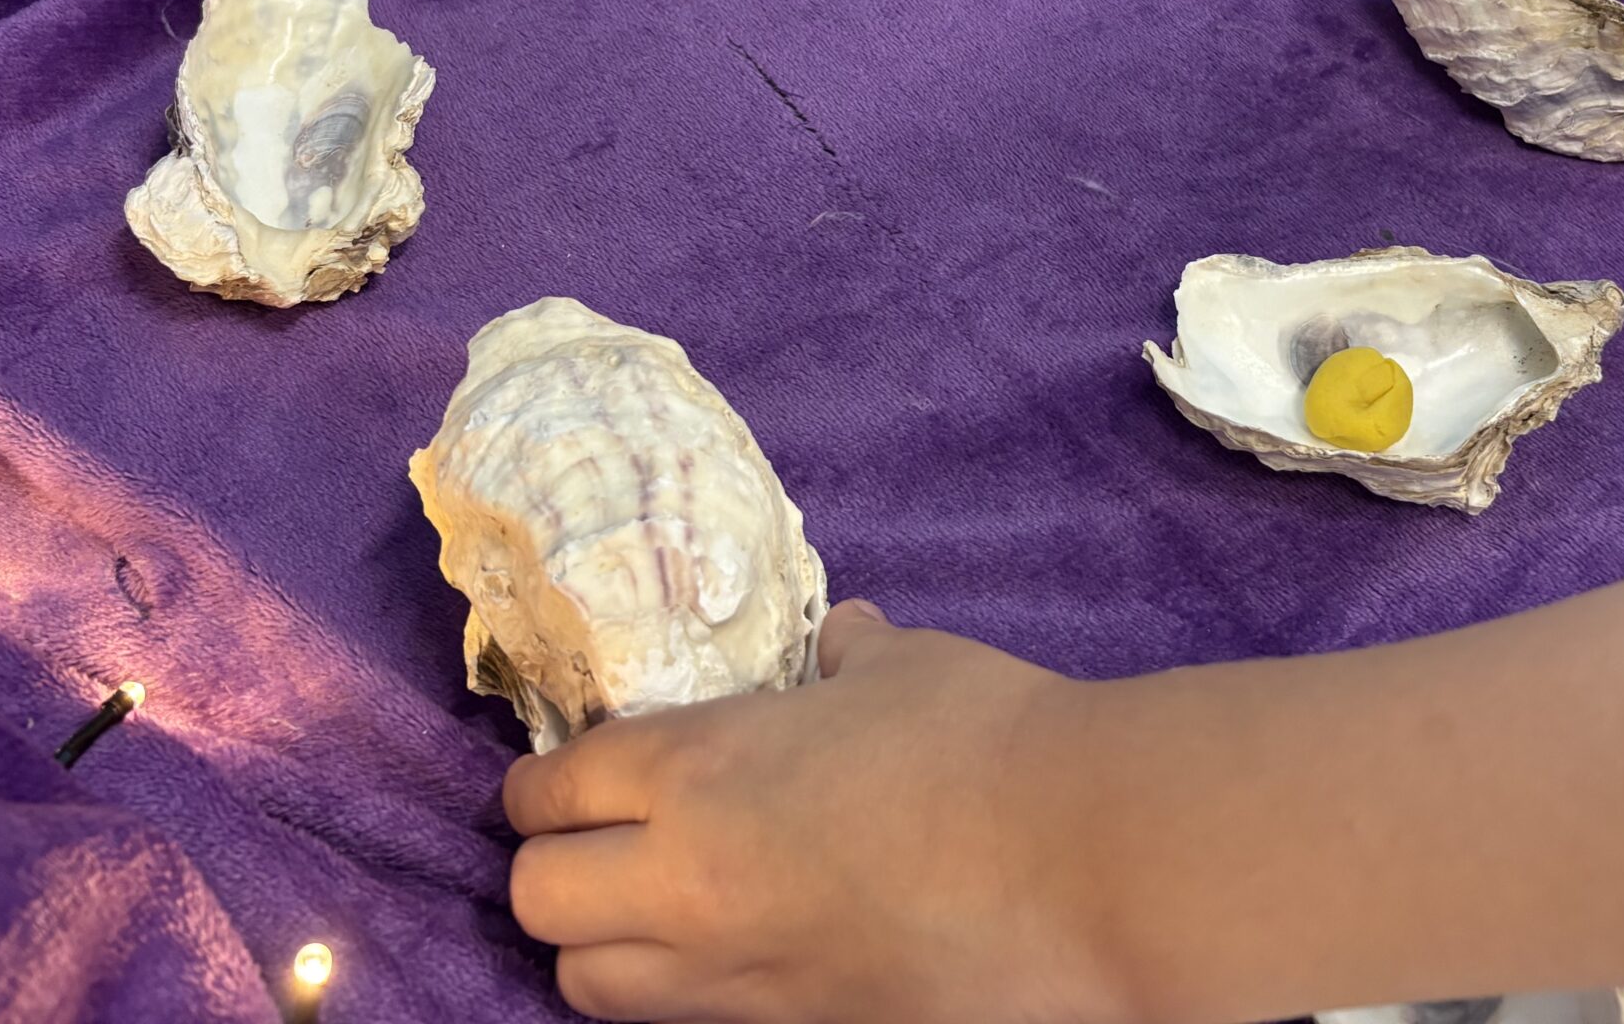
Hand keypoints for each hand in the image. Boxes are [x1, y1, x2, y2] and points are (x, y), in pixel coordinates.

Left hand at [503, 601, 1125, 1023]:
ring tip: (642, 910)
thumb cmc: (991, 739)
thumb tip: (843, 638)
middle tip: (592, 841)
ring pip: (587, 985)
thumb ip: (848, 653)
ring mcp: (734, 972)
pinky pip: (684, 1022)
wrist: (1085, 861)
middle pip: (538, 899)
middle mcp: (685, 877)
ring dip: (597, 945)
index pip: (552, 789)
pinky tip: (727, 953)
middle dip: (550, 867)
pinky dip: (677, 993)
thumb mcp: (905, 664)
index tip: (559, 779)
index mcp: (698, 765)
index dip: (542, 783)